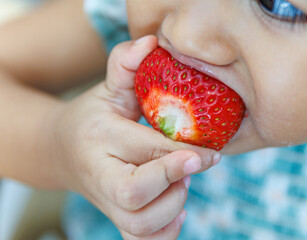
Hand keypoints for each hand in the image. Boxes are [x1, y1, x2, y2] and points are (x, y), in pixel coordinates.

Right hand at [48, 36, 220, 238]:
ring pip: (142, 225)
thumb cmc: (94, 118)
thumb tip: (151, 41)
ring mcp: (106, 203)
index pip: (144, 152)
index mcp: (101, 138)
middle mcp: (100, 175)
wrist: (64, 151)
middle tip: (191, 165)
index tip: (210, 155)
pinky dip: (165, 233)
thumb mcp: (108, 88)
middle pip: (136, 196)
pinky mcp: (115, 219)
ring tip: (179, 184)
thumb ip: (126, 64)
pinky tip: (176, 210)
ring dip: (172, 208)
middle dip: (173, 183)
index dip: (180, 156)